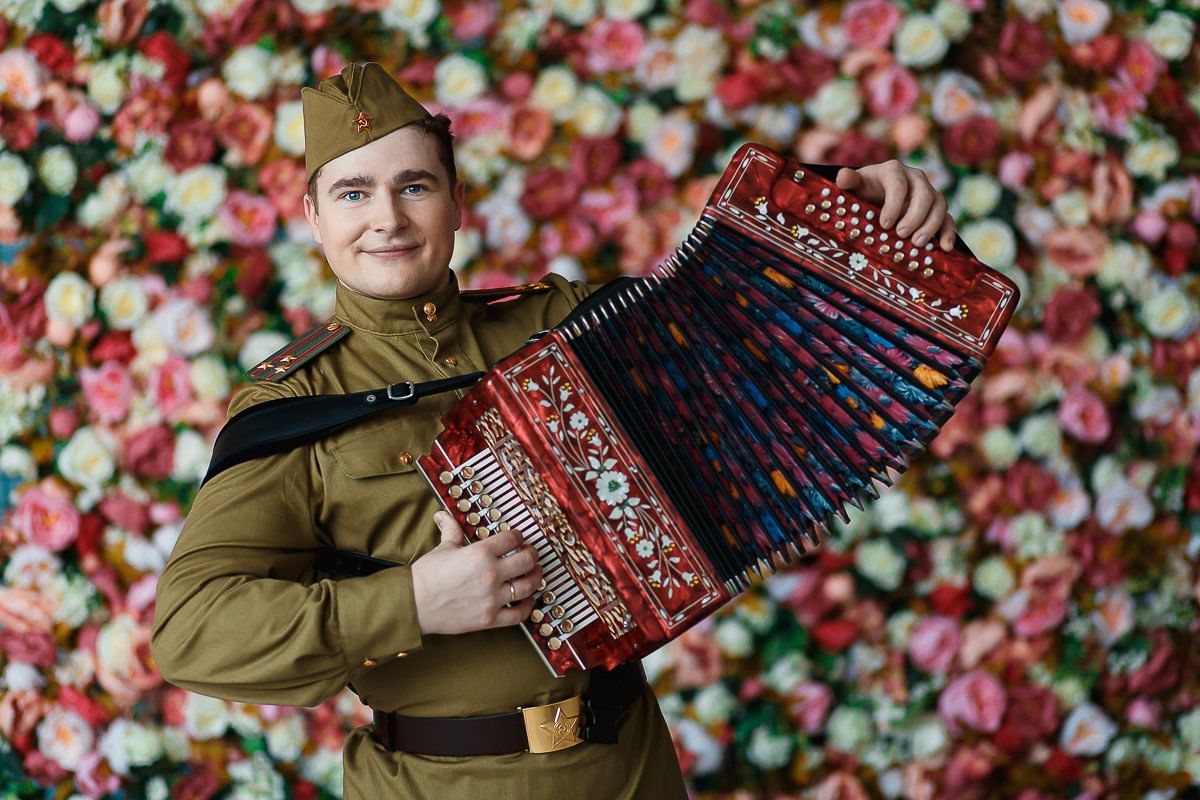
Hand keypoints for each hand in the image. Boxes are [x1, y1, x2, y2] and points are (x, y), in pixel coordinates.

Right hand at [410, 511, 542, 635]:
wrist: (412, 604)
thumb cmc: (425, 575)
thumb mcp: (442, 548)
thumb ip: (451, 530)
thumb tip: (443, 515)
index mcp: (480, 553)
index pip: (511, 539)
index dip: (518, 536)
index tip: (519, 538)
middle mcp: (491, 574)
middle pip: (527, 561)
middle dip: (533, 555)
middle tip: (532, 554)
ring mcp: (492, 598)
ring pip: (527, 586)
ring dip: (536, 578)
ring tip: (535, 574)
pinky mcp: (489, 618)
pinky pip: (518, 614)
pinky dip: (527, 607)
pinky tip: (527, 600)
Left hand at [835, 160, 956, 250]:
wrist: (874, 195)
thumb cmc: (863, 191)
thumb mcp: (854, 186)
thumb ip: (848, 181)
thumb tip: (842, 177)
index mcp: (894, 171)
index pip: (899, 185)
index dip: (894, 205)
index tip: (884, 224)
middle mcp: (915, 178)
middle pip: (924, 194)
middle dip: (914, 216)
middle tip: (901, 234)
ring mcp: (929, 193)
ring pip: (939, 205)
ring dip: (931, 225)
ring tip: (917, 244)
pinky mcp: (936, 209)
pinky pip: (948, 218)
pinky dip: (948, 233)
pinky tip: (945, 248)